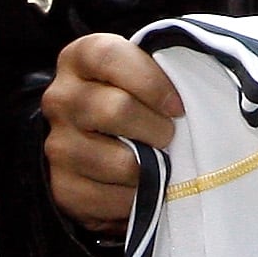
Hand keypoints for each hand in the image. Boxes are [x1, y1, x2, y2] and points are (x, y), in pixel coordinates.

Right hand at [43, 33, 182, 231]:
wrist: (102, 152)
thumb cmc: (136, 105)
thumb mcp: (144, 76)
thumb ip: (164, 73)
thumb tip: (200, 95)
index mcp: (78, 59)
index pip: (109, 57)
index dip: (150, 81)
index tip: (177, 106)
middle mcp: (60, 99)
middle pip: (116, 109)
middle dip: (158, 129)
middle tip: (170, 137)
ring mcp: (57, 145)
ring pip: (121, 162)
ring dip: (152, 169)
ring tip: (158, 163)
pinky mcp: (64, 188)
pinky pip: (114, 199)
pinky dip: (138, 198)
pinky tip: (141, 187)